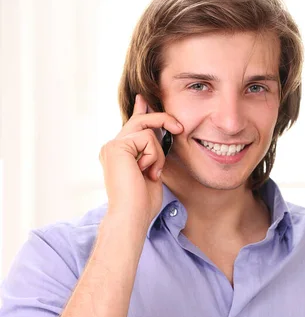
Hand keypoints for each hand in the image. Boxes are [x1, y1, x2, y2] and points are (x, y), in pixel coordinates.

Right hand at [99, 94, 182, 224]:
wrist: (131, 216)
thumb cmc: (142, 203)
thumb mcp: (151, 172)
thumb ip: (152, 153)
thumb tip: (158, 136)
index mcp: (118, 154)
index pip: (131, 126)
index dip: (140, 111)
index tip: (143, 99)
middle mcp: (112, 147)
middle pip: (140, 121)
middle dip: (162, 120)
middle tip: (180, 128)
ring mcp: (112, 146)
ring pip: (147, 130)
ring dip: (158, 153)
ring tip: (152, 173)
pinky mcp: (117, 146)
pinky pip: (147, 138)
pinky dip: (154, 156)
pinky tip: (146, 172)